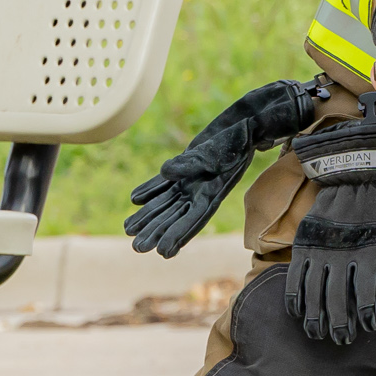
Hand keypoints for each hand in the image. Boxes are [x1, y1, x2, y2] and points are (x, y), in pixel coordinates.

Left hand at [122, 77, 320, 256]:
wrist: (245, 124)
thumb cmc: (236, 139)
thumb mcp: (215, 152)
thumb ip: (189, 164)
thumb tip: (164, 172)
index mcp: (212, 193)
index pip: (192, 220)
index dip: (177, 236)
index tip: (162, 252)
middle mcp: (201, 191)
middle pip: (175, 216)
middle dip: (157, 231)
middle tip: (137, 247)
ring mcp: (192, 180)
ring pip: (166, 202)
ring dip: (149, 215)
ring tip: (129, 229)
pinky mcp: (185, 166)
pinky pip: (164, 182)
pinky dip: (150, 190)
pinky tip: (134, 199)